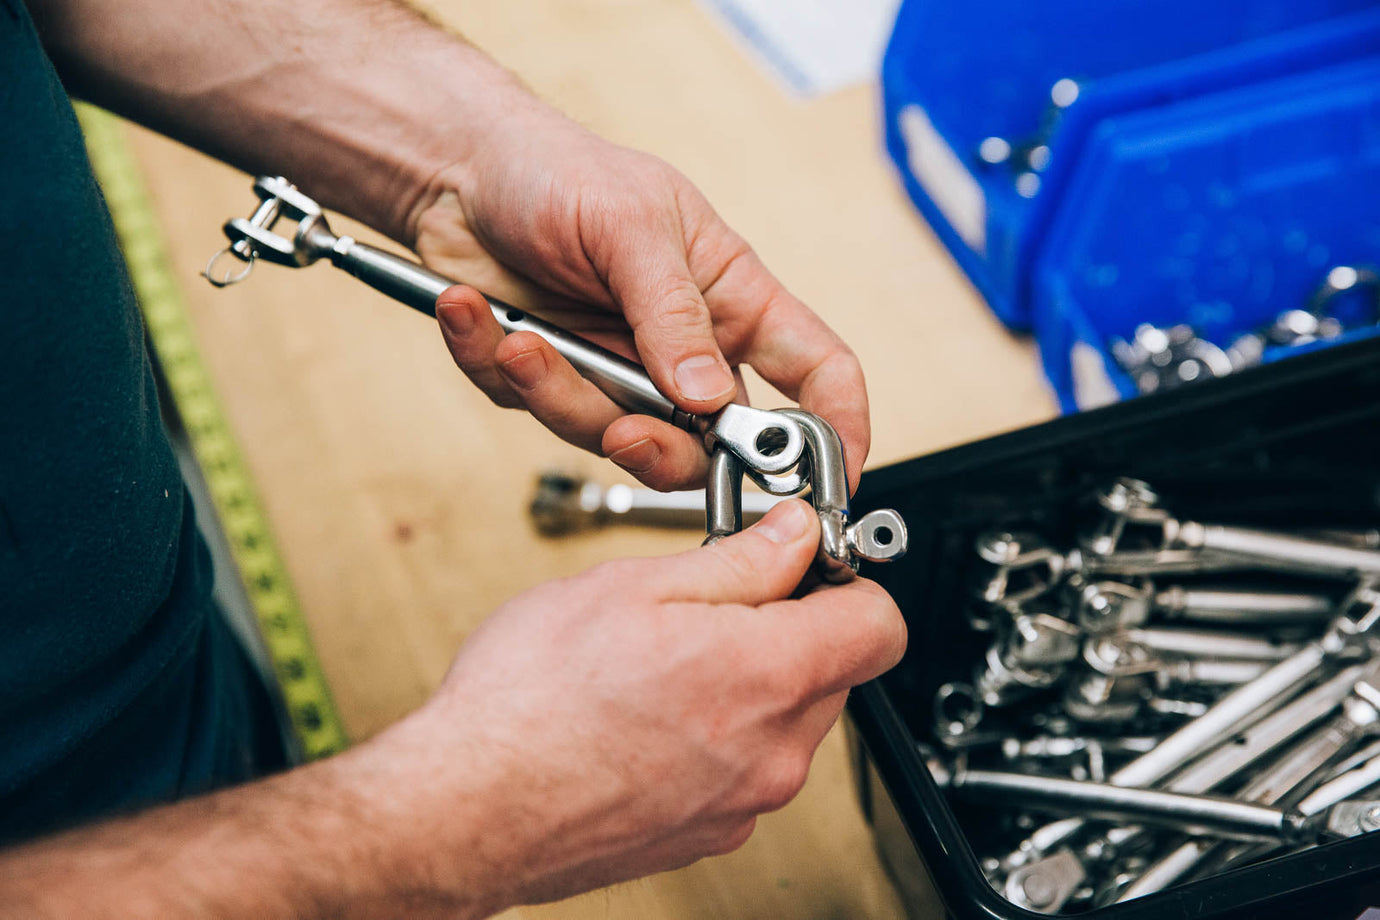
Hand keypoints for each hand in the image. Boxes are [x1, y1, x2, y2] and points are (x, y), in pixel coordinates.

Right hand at [370, 500, 904, 911]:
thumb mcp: (633, 588)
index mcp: (767, 677)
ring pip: (786, 720)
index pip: (880, 624)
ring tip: (664, 660)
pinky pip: (744, 767)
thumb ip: (738, 560)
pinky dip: (716, 734)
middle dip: (790, 627)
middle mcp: (772, 753)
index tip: (806, 563)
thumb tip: (794, 534)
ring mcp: (743, 805)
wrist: (465, 809)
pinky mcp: (708, 834)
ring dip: (749, 682)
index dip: (847, 580)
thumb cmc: (529, 702)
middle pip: (834, 672)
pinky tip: (647, 712)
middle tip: (714, 601)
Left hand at [410, 94, 869, 492]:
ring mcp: (616, 373)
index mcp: (731, 301)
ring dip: (559, 393)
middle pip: (707, 443)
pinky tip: (469, 311)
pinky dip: (492, 362)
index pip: (814, 371)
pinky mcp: (550, 381)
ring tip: (520, 341)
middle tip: (625, 431)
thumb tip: (709, 398)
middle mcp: (682, 350)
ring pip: (611, 438)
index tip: (835, 479)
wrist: (462, 167)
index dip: (837, 428)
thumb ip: (672, 313)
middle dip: (664, 449)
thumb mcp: (631, 225)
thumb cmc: (562, 171)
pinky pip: (531, 407)